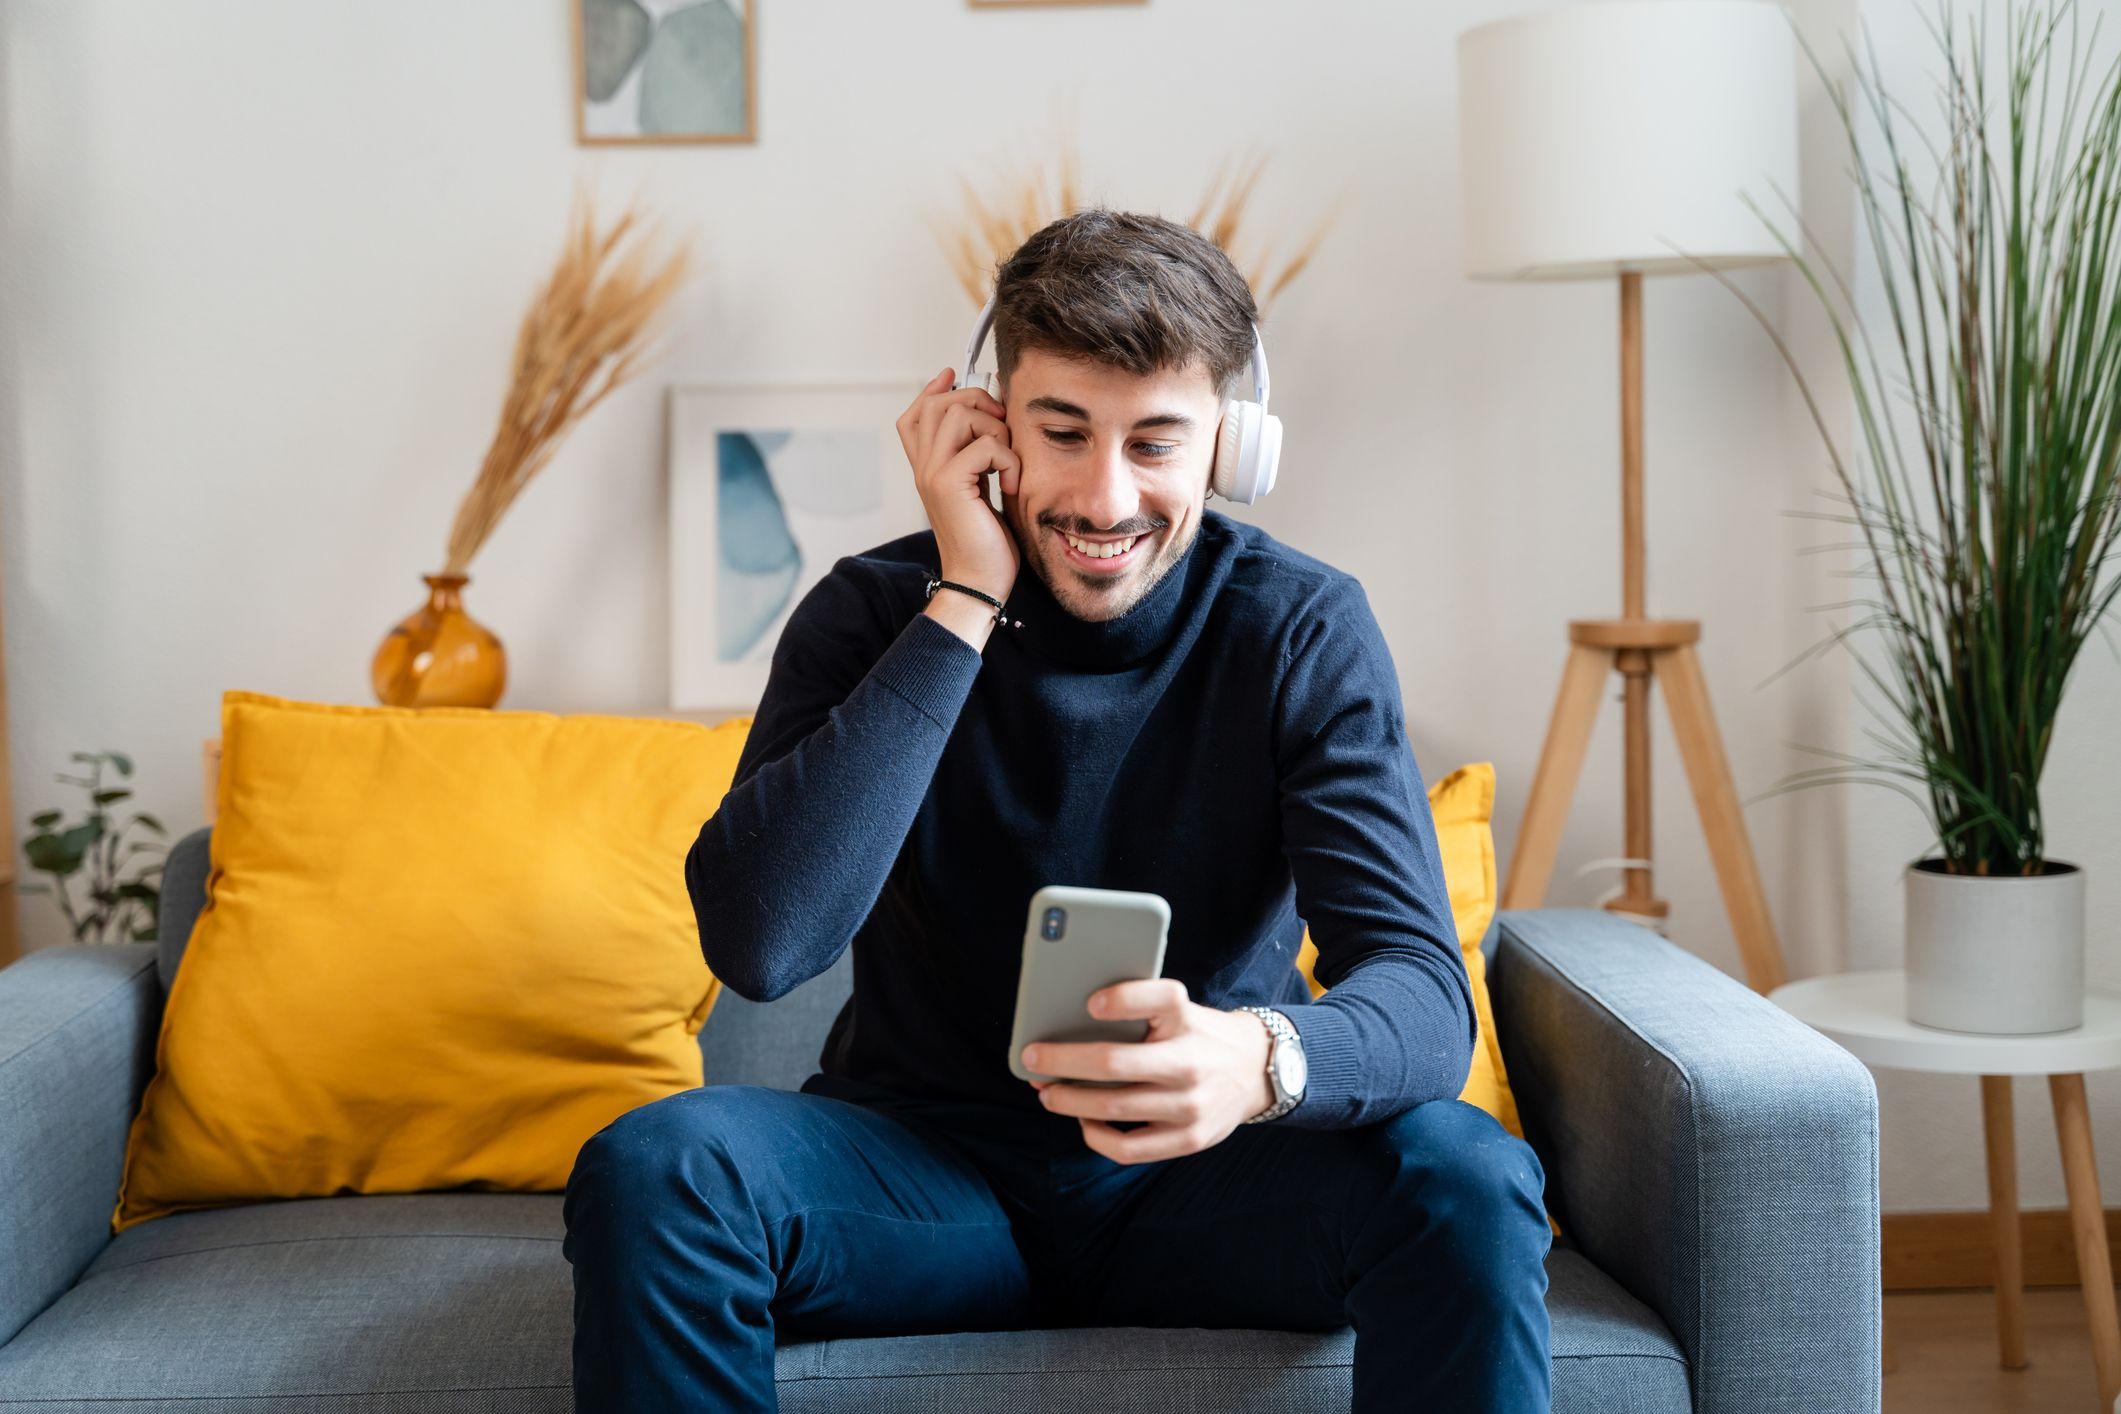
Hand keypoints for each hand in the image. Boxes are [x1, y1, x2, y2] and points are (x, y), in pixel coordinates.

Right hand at [896, 367, 1020, 602]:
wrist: (979, 583)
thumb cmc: (987, 542)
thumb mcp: (981, 491)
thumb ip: (978, 458)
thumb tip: (992, 419)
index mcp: (927, 468)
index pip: (915, 414)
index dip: (934, 389)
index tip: (954, 376)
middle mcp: (923, 467)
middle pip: (938, 403)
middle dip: (978, 401)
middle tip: (1002, 426)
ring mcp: (931, 474)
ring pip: (958, 413)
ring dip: (995, 428)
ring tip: (1007, 460)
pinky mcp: (948, 484)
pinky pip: (985, 445)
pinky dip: (1009, 460)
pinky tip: (1012, 486)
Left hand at [1023, 979, 1277, 1163]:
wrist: (1254, 1071)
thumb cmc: (1197, 1034)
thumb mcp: (1181, 1012)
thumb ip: (1139, 1013)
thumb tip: (1068, 1023)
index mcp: (1187, 1019)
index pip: (1160, 998)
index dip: (1123, 999)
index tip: (1091, 1002)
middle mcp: (1190, 1061)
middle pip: (1115, 1062)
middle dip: (1062, 1061)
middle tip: (1031, 1058)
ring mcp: (1190, 1105)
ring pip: (1113, 1107)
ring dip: (1069, 1101)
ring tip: (1047, 1092)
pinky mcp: (1188, 1139)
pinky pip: (1128, 1148)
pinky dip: (1095, 1135)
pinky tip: (1084, 1121)